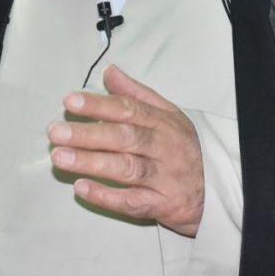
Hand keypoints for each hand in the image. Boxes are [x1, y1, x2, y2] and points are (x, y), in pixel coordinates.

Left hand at [48, 65, 203, 236]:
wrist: (218, 190)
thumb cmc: (184, 149)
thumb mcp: (168, 115)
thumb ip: (136, 93)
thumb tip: (109, 71)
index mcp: (163, 122)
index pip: (128, 110)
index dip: (99, 105)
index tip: (70, 101)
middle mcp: (164, 148)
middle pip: (124, 138)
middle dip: (88, 134)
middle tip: (56, 131)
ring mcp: (164, 177)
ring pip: (126, 168)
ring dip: (91, 162)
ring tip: (60, 157)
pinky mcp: (163, 205)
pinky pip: (133, 201)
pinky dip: (107, 196)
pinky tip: (82, 188)